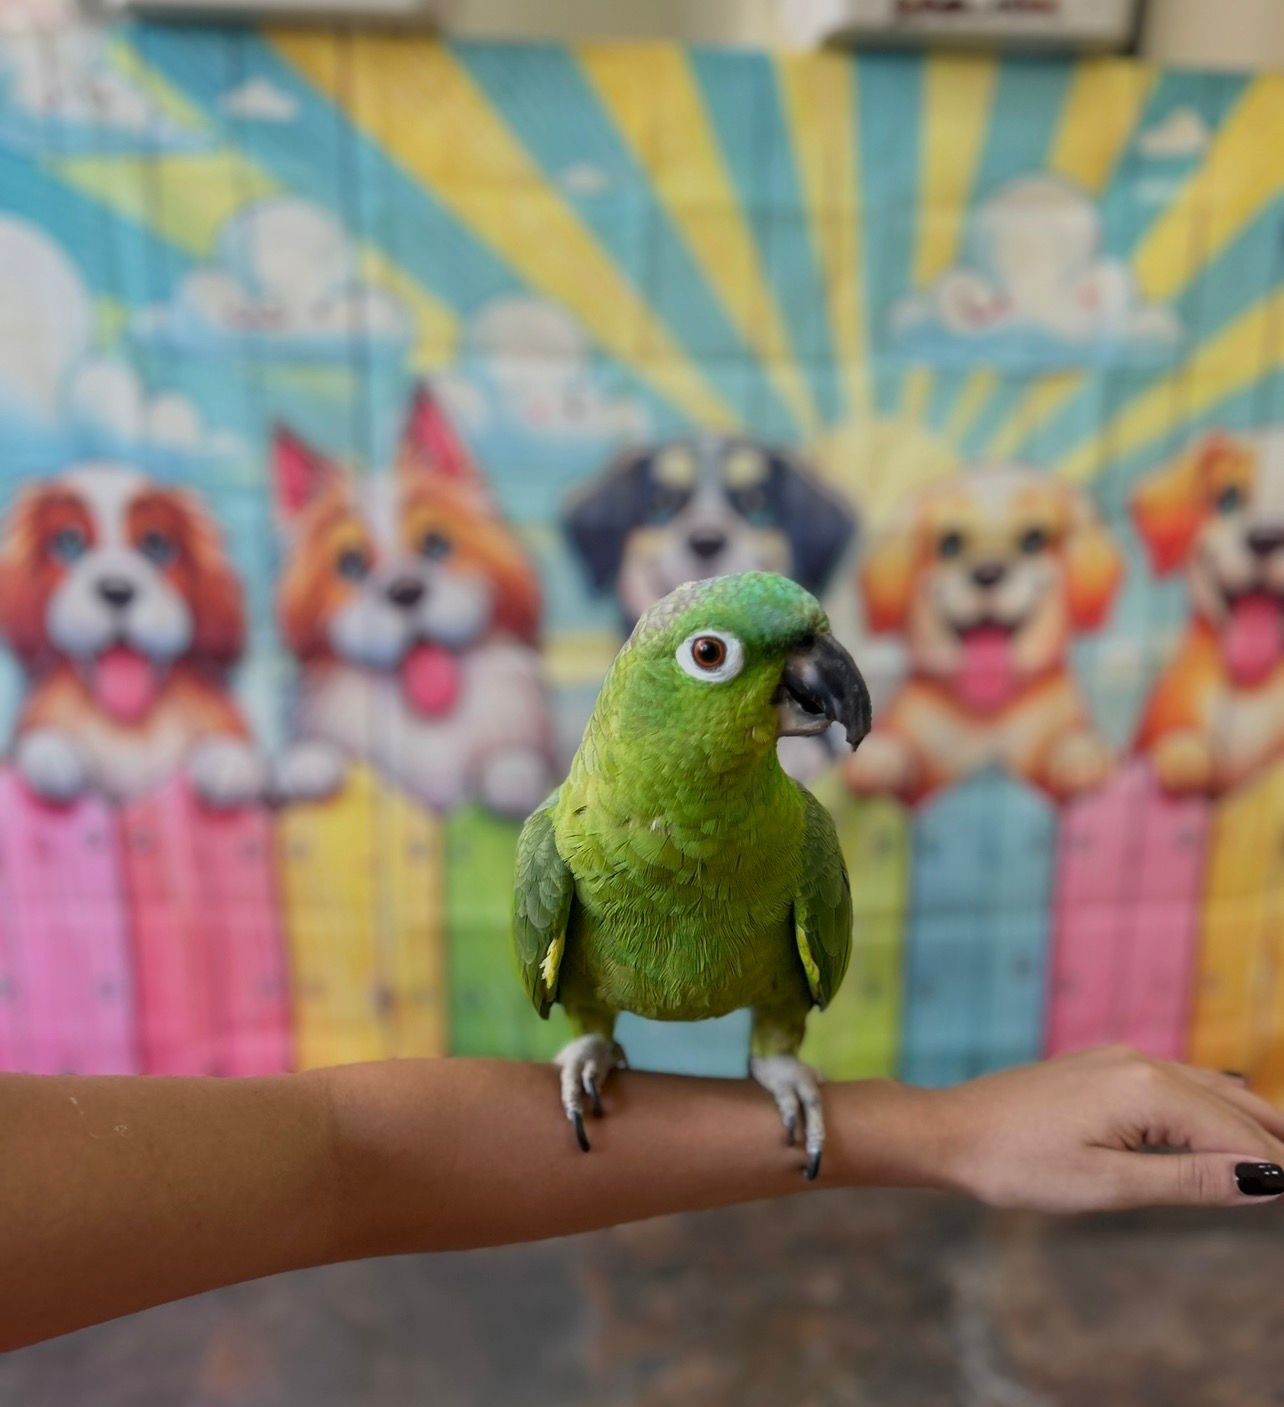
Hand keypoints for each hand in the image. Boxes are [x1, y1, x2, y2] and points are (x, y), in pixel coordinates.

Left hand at [929, 1046, 1283, 1212]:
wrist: (950, 1131)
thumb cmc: (1019, 1164)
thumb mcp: (1109, 1185)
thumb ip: (1189, 1182)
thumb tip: (1261, 1181)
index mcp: (1146, 1088)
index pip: (1234, 1133)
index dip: (1274, 1166)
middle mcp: (1139, 1062)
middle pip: (1229, 1104)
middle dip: (1270, 1140)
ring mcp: (1118, 1059)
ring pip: (1204, 1089)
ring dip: (1244, 1121)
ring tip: (1279, 1155)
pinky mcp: (1101, 1067)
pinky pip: (1174, 1082)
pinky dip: (1208, 1107)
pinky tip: (1220, 1125)